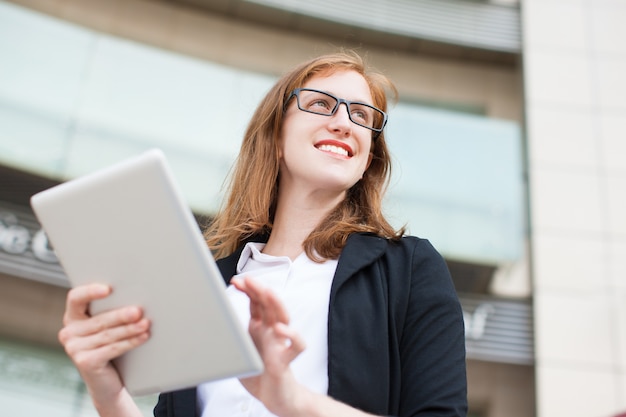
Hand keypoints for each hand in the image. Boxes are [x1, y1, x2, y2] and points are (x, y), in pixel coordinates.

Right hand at [58, 284, 149, 404]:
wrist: (106, 382)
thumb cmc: (109, 347)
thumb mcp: (107, 327)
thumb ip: (110, 312)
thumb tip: (135, 300)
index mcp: (73, 316)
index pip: (75, 298)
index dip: (90, 292)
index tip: (108, 289)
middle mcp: (69, 332)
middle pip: (99, 319)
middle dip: (121, 315)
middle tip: (138, 311)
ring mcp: (74, 348)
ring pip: (108, 334)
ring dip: (130, 328)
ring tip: (146, 323)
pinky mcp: (85, 362)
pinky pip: (112, 348)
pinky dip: (130, 342)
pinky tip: (143, 336)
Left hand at [231, 277, 307, 415]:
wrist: (276, 398)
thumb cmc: (259, 373)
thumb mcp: (240, 350)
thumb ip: (232, 336)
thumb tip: (208, 326)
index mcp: (260, 328)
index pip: (257, 302)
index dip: (248, 290)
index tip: (236, 281)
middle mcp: (272, 332)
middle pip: (269, 305)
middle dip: (259, 290)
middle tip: (249, 279)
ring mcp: (280, 345)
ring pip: (284, 318)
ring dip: (276, 304)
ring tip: (268, 292)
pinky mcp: (285, 361)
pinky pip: (295, 346)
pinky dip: (291, 336)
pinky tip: (281, 329)